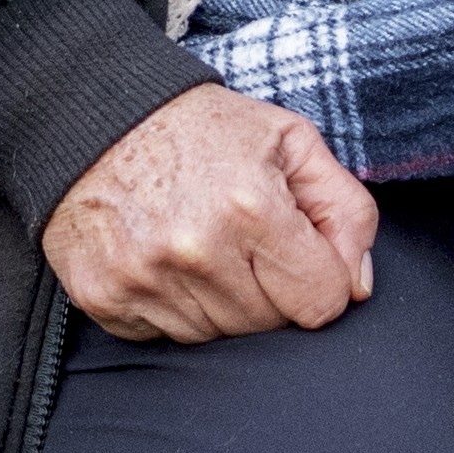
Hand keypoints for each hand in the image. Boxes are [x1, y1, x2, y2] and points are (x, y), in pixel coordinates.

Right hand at [42, 84, 378, 341]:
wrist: (96, 115)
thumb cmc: (203, 128)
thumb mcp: (291, 142)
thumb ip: (344, 210)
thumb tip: (357, 287)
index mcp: (253, 209)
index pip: (321, 302)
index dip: (321, 280)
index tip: (299, 254)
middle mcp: (197, 252)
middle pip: (270, 325)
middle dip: (271, 290)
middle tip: (244, 242)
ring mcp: (145, 279)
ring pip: (219, 336)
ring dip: (222, 302)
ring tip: (203, 246)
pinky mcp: (105, 297)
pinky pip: (165, 337)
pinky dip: (174, 309)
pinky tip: (165, 261)